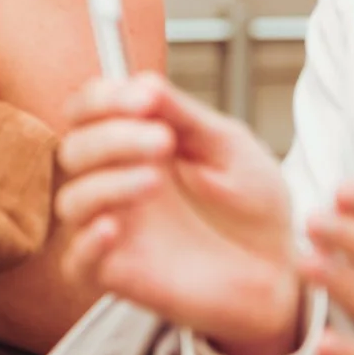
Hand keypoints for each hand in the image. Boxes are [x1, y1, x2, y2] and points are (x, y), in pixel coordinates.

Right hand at [57, 74, 302, 354]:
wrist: (281, 273)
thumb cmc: (254, 208)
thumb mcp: (229, 147)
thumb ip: (185, 115)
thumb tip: (142, 81)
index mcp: (133, 144)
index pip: (88, 110)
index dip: (104, 98)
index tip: (146, 98)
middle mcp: (114, 182)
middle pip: (74, 149)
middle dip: (112, 137)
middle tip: (161, 140)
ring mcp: (112, 228)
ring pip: (71, 200)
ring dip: (105, 183)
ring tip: (154, 181)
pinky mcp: (115, 274)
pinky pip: (76, 261)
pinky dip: (87, 242)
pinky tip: (114, 228)